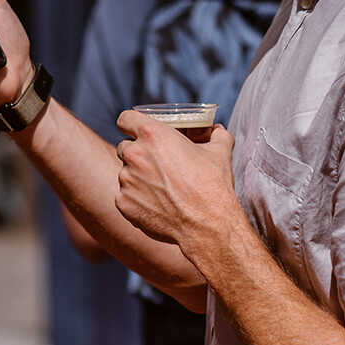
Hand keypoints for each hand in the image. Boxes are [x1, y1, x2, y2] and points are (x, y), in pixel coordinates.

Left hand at [114, 111, 240, 250]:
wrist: (207, 225)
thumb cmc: (213, 185)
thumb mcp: (220, 151)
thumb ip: (216, 134)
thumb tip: (216, 130)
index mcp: (152, 135)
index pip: (125, 119)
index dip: (131, 124)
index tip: (137, 131)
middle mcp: (134, 155)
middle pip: (125, 147)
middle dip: (137, 153)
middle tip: (156, 164)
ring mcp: (126, 181)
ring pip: (125, 173)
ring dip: (138, 177)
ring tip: (161, 189)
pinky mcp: (123, 204)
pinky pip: (125, 196)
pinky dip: (137, 199)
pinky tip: (157, 205)